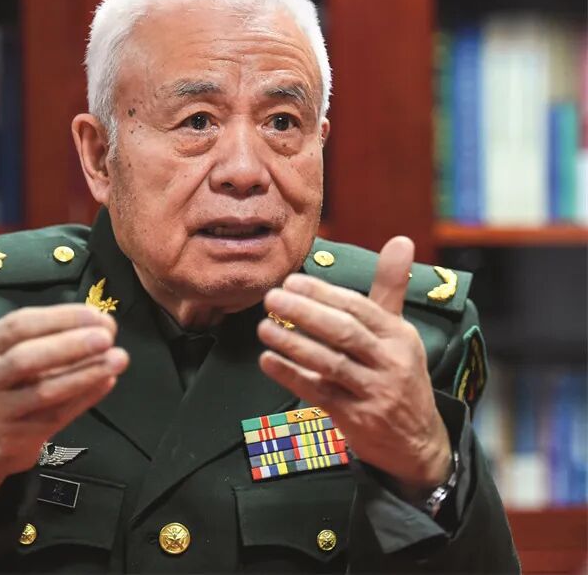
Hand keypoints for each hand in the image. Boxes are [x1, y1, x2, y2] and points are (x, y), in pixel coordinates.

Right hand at [0, 304, 127, 508]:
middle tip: (107, 337)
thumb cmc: (3, 384)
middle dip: (72, 344)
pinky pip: (57, 415)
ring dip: (87, 373)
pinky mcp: (13, 440)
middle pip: (28, 357)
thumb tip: (99, 324)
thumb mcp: (6, 354)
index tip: (97, 315)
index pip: (20, 324)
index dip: (62, 317)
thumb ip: (46, 337)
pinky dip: (85, 396)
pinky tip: (107, 381)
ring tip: (118, 359)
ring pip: (45, 391)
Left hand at [257, 237, 450, 494]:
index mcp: (399, 335)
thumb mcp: (401, 331)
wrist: (416, 441)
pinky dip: (291, 376)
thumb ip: (391, 287)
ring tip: (264, 328)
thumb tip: (401, 240)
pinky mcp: (357, 417)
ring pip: (330, 363)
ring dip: (293, 343)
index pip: (358, 307)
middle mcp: (391, 362)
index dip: (323, 293)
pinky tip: (267, 361)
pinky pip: (319, 393)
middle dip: (305, 313)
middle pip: (344, 332)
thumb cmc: (399, 375)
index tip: (291, 281)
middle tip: (271, 298)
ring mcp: (375, 391)